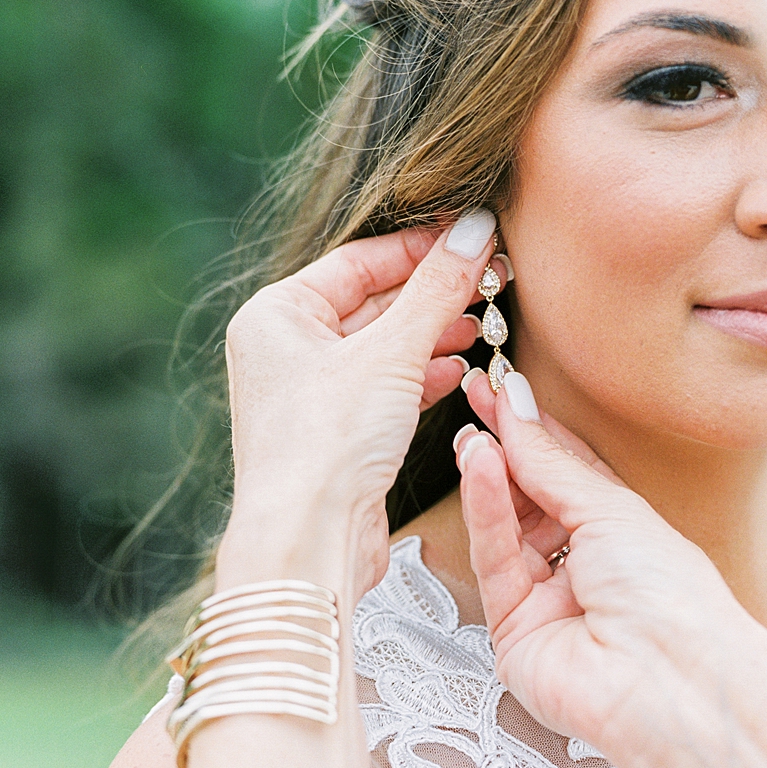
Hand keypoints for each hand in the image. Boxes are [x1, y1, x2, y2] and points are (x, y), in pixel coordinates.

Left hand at [217, 210, 503, 599]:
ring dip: (431, 335)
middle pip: (371, 302)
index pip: (358, 260)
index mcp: (277, 315)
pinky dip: (419, 377)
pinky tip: (458, 372)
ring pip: (380, 348)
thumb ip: (437, 288)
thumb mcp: (392, 352)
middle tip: (488, 280)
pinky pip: (382, 388)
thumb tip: (477, 228)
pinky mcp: (333, 434)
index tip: (473, 236)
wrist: (307, 539)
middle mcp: (284, 349)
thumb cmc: (326, 441)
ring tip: (480, 325)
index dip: (420, 247)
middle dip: (431, 294)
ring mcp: (307, 394)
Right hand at [455, 369, 766, 755]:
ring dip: (488, 478)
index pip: (565, 470)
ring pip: (505, 528)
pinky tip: (480, 470)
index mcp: (619, 532)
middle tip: (475, 400)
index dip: (532, 429)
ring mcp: (547, 600)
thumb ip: (551, 463)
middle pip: (529, 497)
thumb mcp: (611, 507)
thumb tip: (517, 410)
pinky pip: (494, 561)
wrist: (670, 680)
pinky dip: (485, 513)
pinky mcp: (513, 631)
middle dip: (503, 448)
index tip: (500, 391)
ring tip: (473, 435)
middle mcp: (582, 565)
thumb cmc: (670, 597)